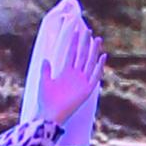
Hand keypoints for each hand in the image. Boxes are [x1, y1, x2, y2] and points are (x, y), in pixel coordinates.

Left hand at [23, 0, 104, 133]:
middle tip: (88, 31)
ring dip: (93, 52)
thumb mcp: (44, 82)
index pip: (71, 53)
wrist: (50, 114)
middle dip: (85, 43)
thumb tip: (45, 59)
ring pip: (89, 63)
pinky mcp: (86, 90)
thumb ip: (46, 70)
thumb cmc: (45, 100)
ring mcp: (82, 81)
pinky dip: (99, 68)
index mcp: (65, 72)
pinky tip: (102, 57)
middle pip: (82, 56)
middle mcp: (75, 75)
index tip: (76, 30)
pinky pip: (95, 77)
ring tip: (97, 40)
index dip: (73, 42)